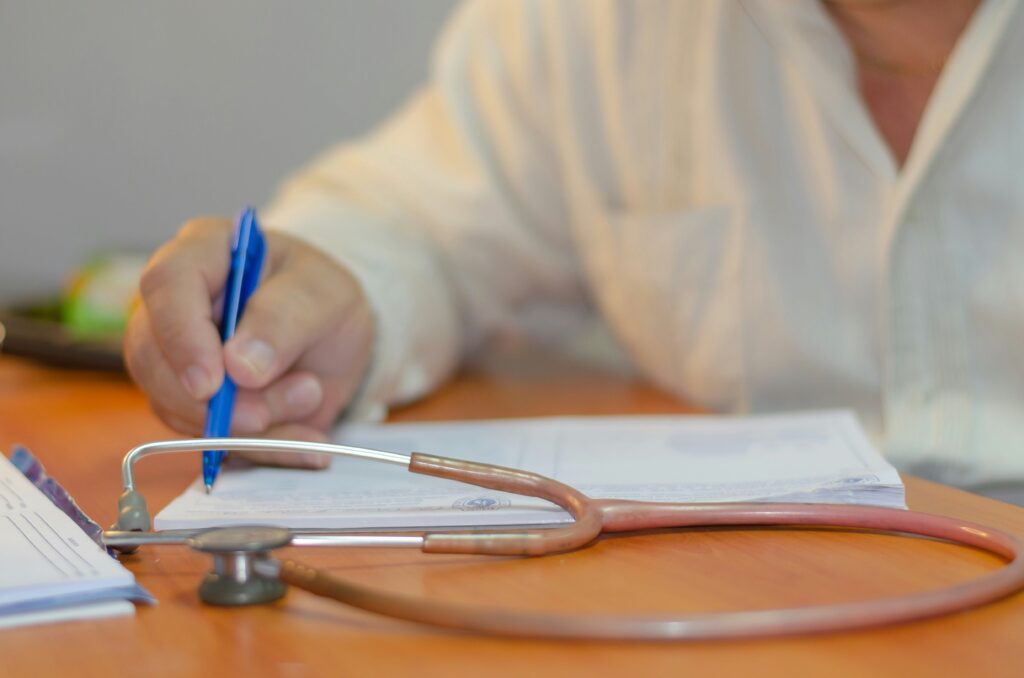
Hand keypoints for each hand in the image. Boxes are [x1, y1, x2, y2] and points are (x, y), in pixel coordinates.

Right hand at [124, 217, 373, 466]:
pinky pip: (208, 440)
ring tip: (309, 398)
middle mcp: (173, 305)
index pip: (167, 284)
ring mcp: (174, 358)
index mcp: (202, 253)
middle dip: (214, 400)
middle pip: (152, 356)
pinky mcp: (189, 405)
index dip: (182, 336)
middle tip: (270, 411)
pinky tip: (302, 439)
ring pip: (176, 407)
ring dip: (246, 425)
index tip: (213, 382)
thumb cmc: (321, 298)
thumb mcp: (324, 295)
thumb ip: (285, 319)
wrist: (333, 338)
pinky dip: (259, 448)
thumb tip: (239, 366)